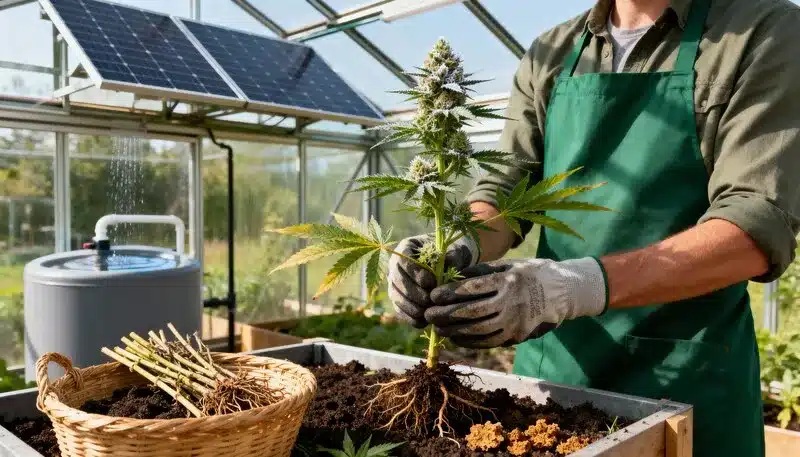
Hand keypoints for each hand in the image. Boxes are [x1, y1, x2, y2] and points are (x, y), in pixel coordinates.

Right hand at [387, 235, 479, 327]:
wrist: (454, 264)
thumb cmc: (455, 253)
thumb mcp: (457, 250)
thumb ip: (453, 255)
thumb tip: (448, 263)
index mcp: (407, 247)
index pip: (403, 259)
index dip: (414, 272)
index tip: (430, 282)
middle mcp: (396, 264)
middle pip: (397, 280)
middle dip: (413, 293)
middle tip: (429, 301)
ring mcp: (395, 282)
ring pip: (396, 296)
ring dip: (411, 307)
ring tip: (428, 312)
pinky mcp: (400, 299)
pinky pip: (399, 310)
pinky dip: (410, 317)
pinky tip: (423, 322)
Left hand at [425, 257, 606, 347]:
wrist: (563, 292)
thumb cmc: (530, 273)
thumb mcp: (509, 265)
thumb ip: (482, 272)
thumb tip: (452, 278)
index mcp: (508, 280)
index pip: (472, 289)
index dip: (449, 293)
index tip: (433, 295)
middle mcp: (512, 302)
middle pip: (472, 312)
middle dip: (446, 315)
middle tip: (428, 314)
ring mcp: (516, 322)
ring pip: (478, 330)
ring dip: (454, 330)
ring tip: (438, 328)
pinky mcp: (517, 336)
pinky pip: (489, 342)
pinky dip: (469, 341)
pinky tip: (456, 337)